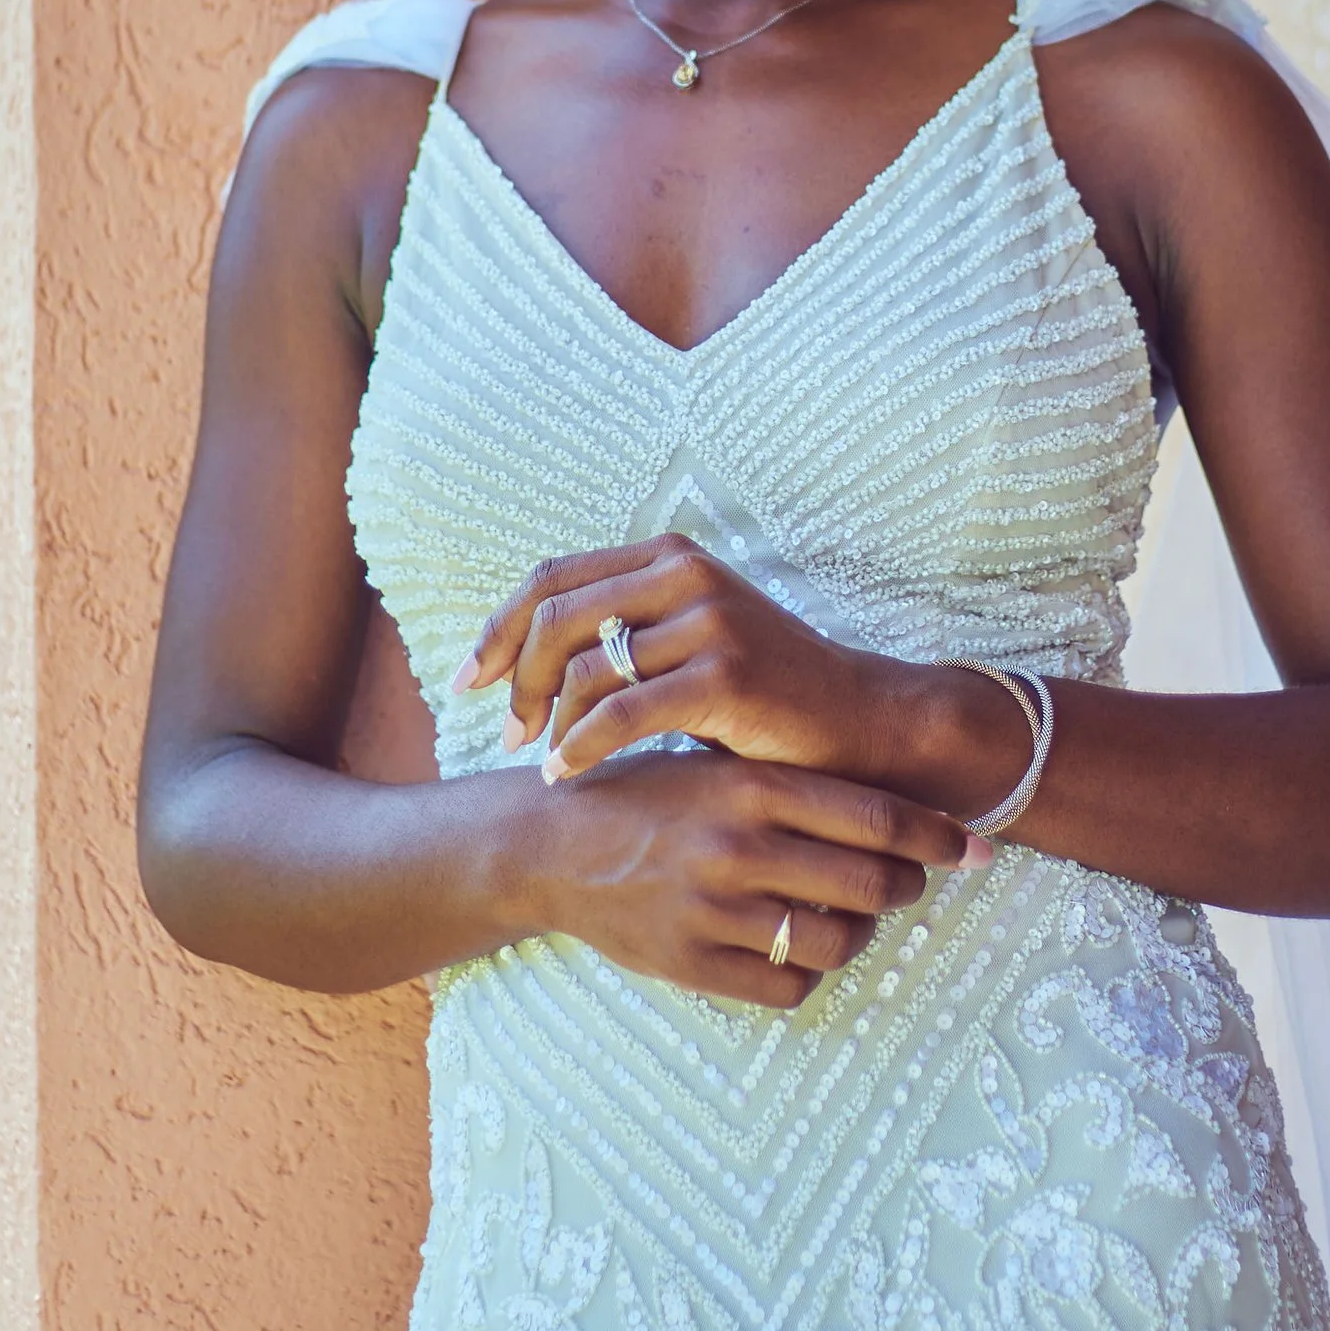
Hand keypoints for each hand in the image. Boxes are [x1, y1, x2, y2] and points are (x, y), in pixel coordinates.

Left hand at [455, 538, 895, 787]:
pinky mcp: (723, 674)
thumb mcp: (689, 642)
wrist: (859, 724)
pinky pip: (618, 713)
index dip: (499, 628)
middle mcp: (686, 573)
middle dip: (515, 678)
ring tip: (541, 759)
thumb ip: (624, 631)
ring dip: (547, 721)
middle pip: (554, 616)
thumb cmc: (766, 694)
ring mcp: (707, 620)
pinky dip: (578, 748)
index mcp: (670, 556)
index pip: (551, 577)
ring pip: (583, 668)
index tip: (470, 680)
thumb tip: (526, 657)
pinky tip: (565, 774)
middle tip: (506, 729)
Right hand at [508, 744, 966, 1009]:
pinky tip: (794, 949)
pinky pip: (787, 986)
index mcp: (749, 784)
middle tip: (906, 883)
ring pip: (838, 941)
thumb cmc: (644, 796)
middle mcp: (737, 845)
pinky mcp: (689, 964)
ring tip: (845, 918)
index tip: (973, 849)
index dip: (939, 837)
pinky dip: (807, 971)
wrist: (545, 845)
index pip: (877, 816)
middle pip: (873, 882)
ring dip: (858, 934)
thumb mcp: (715, 765)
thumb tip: (895, 814)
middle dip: (907, 886)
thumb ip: (793, 785)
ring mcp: (712, 909)